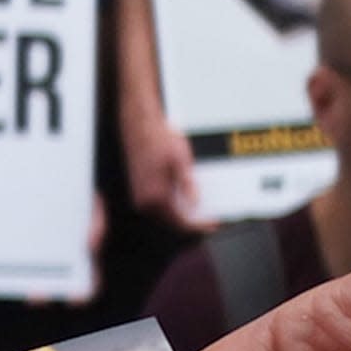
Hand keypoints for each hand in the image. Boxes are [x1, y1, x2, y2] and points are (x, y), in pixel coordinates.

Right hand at [123, 102, 212, 232]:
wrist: (139, 125)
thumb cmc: (159, 139)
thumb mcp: (181, 161)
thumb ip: (187, 185)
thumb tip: (195, 203)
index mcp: (156, 197)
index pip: (180, 221)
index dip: (198, 225)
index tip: (212, 224)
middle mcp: (145, 201)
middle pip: (171, 221)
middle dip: (190, 223)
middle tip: (207, 221)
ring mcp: (139, 196)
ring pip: (163, 214)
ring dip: (180, 215)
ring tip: (197, 211)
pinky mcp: (138, 189)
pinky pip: (157, 205)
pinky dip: (171, 206)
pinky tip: (181, 199)